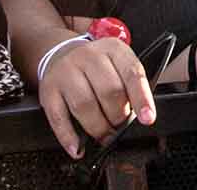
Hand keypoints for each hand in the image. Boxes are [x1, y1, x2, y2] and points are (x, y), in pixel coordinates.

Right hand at [40, 37, 154, 158]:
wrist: (62, 54)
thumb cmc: (98, 66)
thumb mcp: (118, 64)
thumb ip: (130, 86)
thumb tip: (140, 116)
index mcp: (113, 49)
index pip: (132, 73)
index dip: (142, 98)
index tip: (147, 118)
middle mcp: (89, 56)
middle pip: (109, 92)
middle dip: (118, 117)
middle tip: (120, 126)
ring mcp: (66, 72)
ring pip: (85, 106)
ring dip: (98, 128)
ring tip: (104, 135)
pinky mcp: (48, 90)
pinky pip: (59, 118)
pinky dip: (69, 137)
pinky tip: (78, 147)